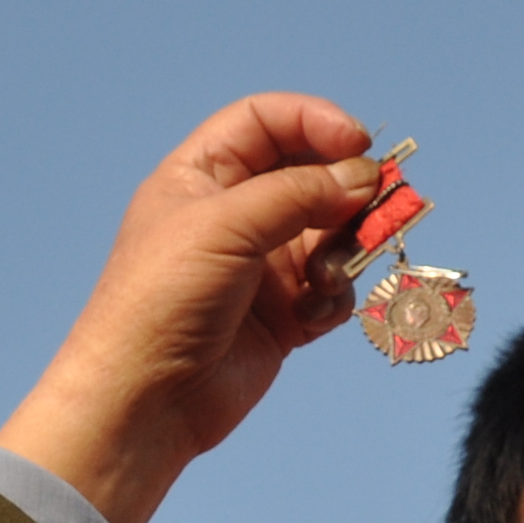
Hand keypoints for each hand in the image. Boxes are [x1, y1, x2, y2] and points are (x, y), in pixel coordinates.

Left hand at [0, 95, 383, 522]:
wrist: (145, 400)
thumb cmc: (161, 300)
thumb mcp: (226, 225)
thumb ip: (299, 192)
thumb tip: (362, 176)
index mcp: (202, 176)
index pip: (266, 123)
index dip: (314, 122)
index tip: (358, 142)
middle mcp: (233, 215)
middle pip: (311, 176)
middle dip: (347, 189)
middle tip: (378, 204)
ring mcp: (260, 266)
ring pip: (332, 234)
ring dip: (345, 249)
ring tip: (327, 276)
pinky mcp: (281, 316)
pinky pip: (331, 289)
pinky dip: (333, 297)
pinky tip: (310, 315)